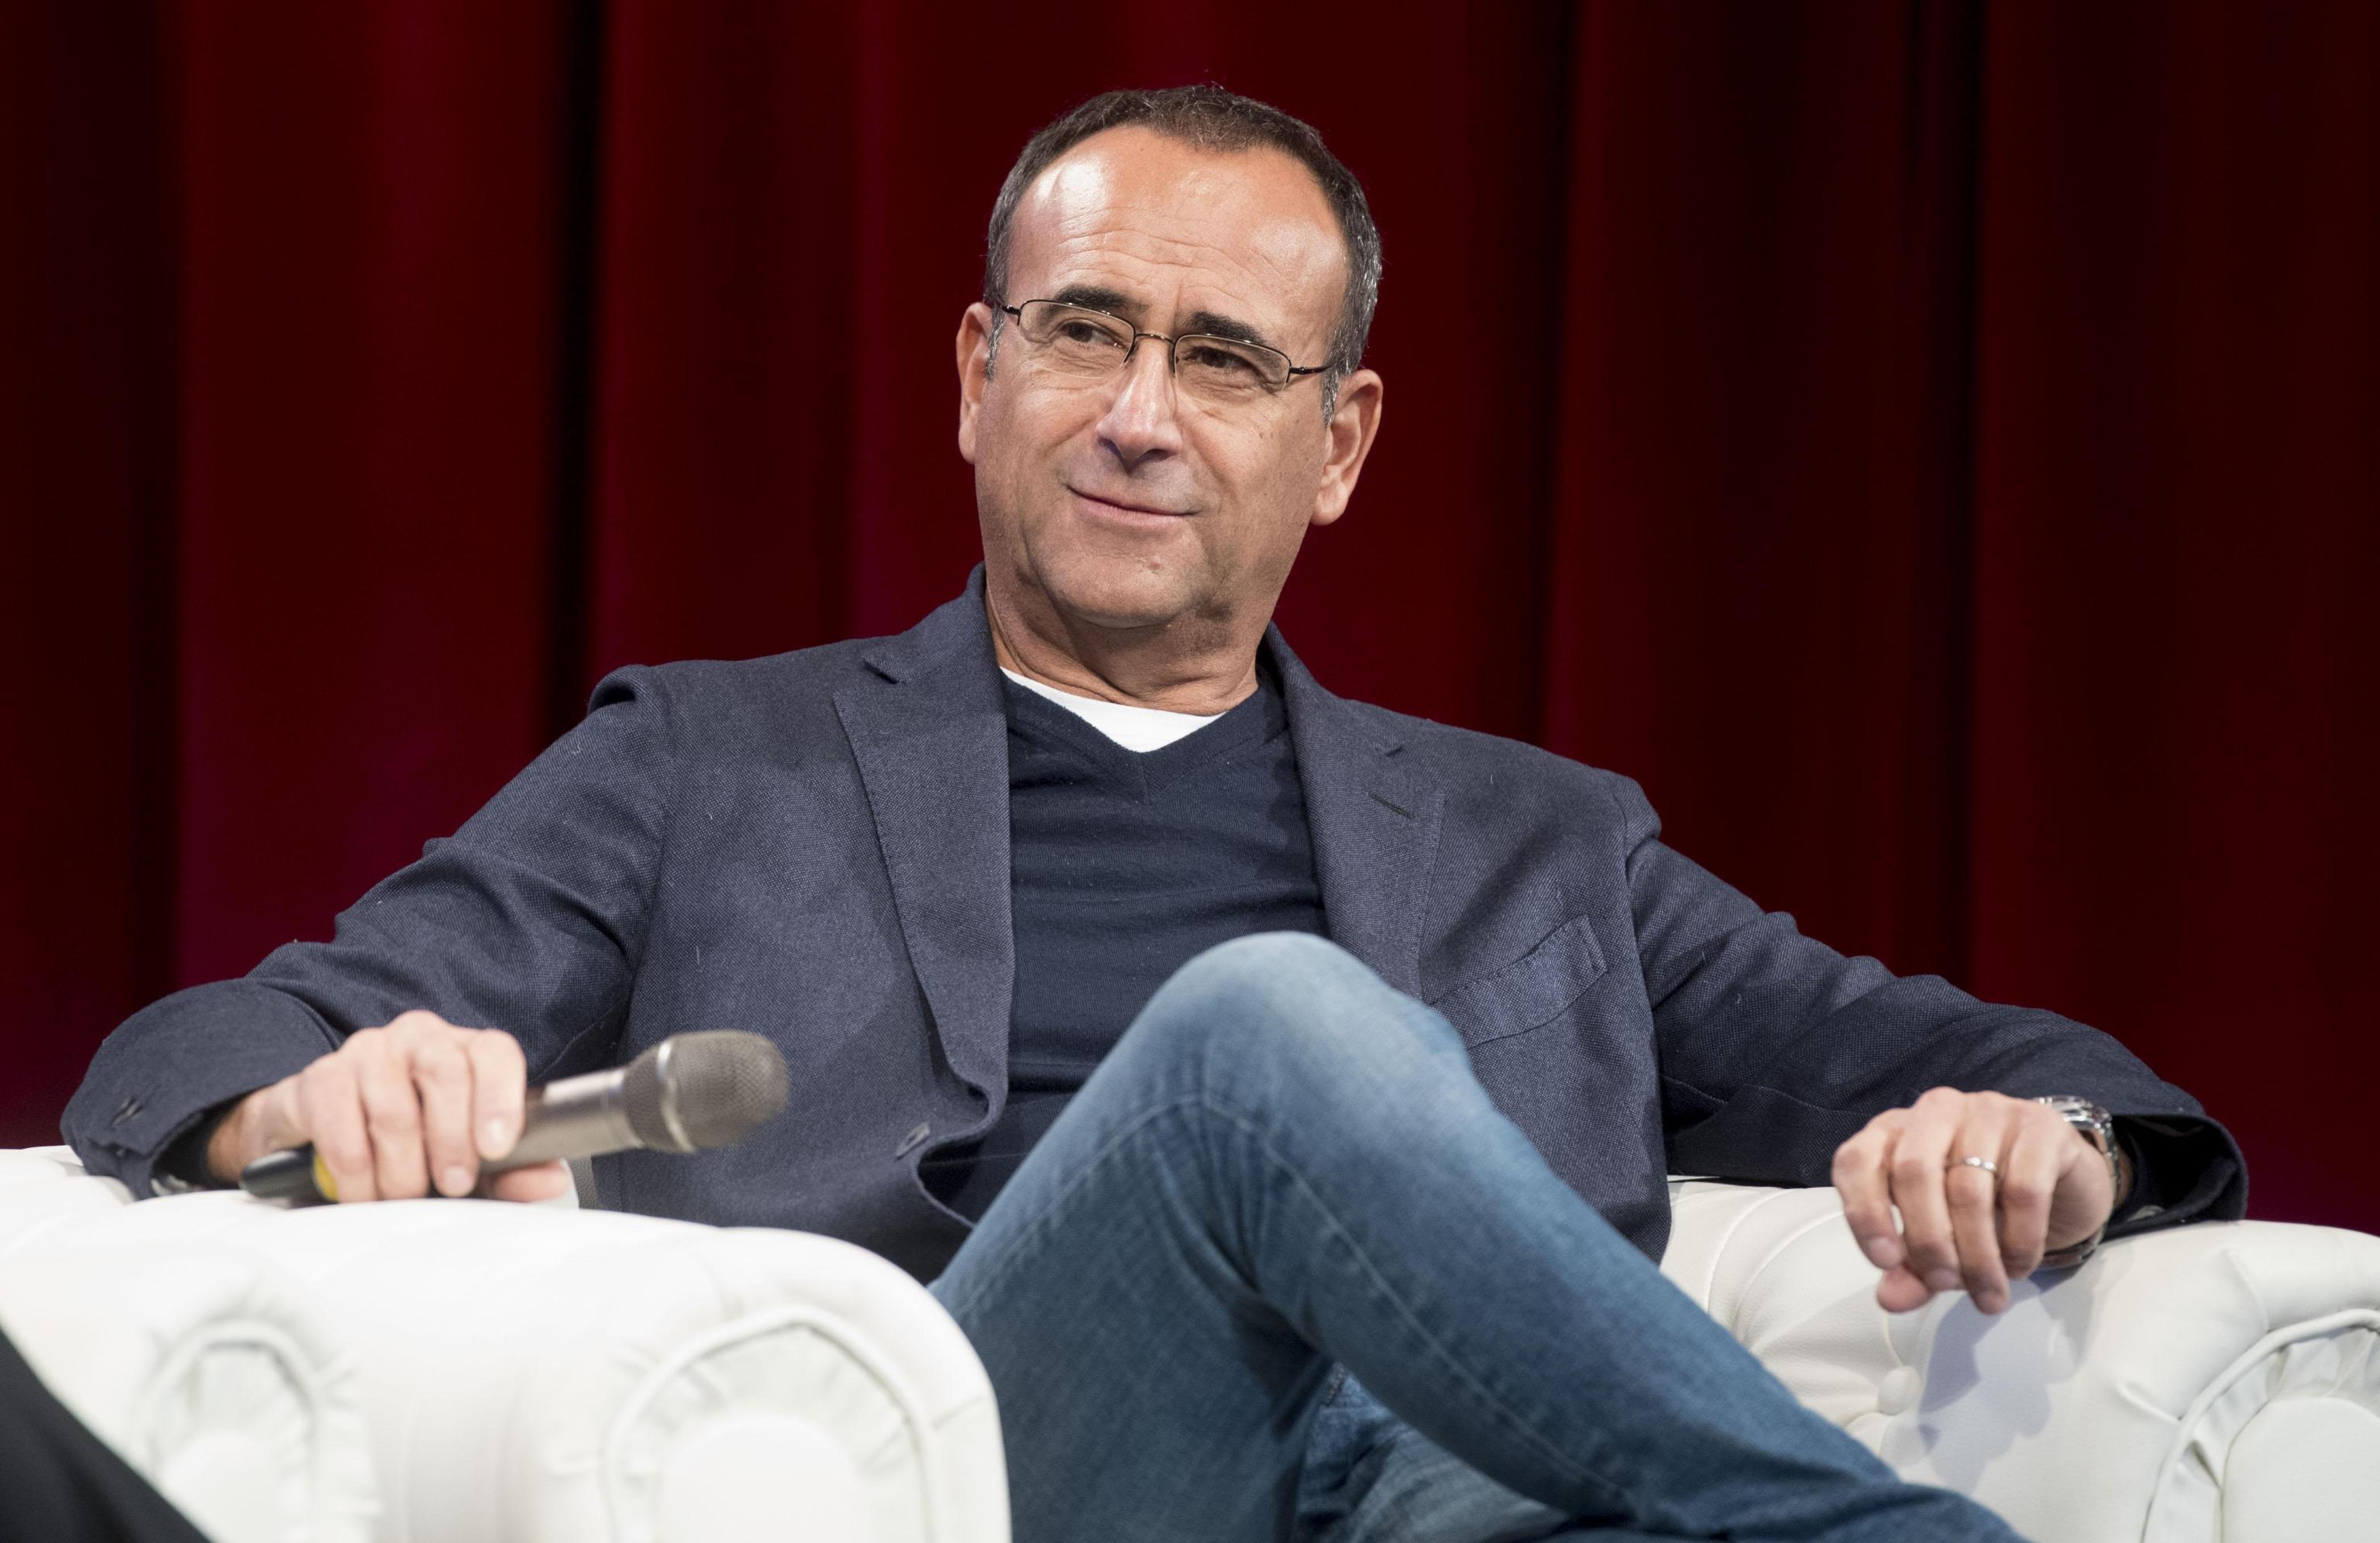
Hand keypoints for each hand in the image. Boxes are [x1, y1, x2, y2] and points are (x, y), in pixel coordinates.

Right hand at [206, 1010, 571, 1203]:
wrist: (329, 1136)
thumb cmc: (414, 1144)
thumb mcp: (469, 1162)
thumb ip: (511, 1172)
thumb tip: (551, 1179)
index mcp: (465, 1050)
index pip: (494, 1053)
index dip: (500, 1097)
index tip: (497, 1148)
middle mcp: (418, 1038)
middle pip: (444, 1071)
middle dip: (451, 1140)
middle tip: (452, 1185)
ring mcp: (367, 1051)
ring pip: (392, 1106)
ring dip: (400, 1168)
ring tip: (402, 1197)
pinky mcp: (320, 1077)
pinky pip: (339, 1122)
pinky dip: (354, 1170)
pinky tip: (361, 1191)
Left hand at [1832, 1088, 2114, 1314]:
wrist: (2061, 1187)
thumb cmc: (1985, 1207)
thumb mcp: (1941, 1240)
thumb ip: (1912, 1267)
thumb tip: (1891, 1299)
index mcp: (1894, 1132)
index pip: (1857, 1160)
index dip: (1865, 1212)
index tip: (1886, 1262)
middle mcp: (1935, 1111)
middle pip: (1914, 1171)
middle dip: (1927, 1239)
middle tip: (1944, 1285)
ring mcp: (1988, 1110)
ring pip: (1969, 1186)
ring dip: (1977, 1253)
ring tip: (1988, 1293)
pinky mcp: (2041, 1126)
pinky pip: (2024, 1189)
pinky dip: (2020, 1239)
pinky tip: (2019, 1266)